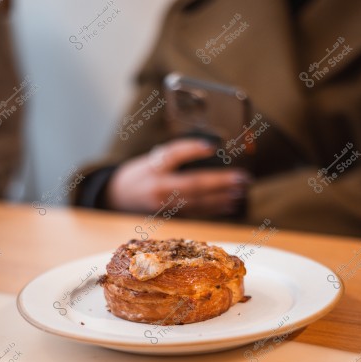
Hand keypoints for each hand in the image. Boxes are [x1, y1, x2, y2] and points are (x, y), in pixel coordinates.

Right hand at [104, 138, 250, 217]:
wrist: (118, 197)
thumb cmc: (138, 173)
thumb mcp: (151, 158)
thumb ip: (175, 155)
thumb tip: (209, 148)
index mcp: (153, 169)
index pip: (173, 155)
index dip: (191, 149)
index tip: (211, 146)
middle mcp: (159, 189)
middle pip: (193, 184)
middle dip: (220, 181)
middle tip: (241, 177)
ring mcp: (166, 205)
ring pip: (198, 201)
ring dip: (222, 197)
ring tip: (241, 191)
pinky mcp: (172, 215)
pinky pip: (196, 211)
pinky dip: (215, 208)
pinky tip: (230, 205)